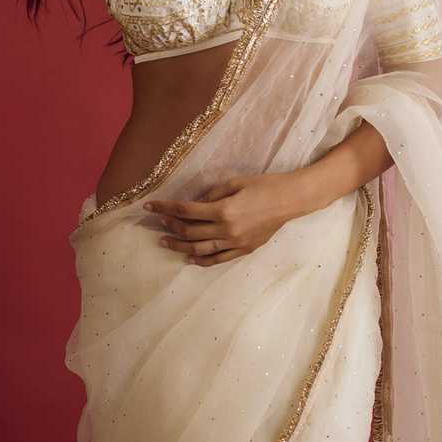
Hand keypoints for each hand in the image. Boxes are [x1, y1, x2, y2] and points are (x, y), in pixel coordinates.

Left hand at [143, 171, 310, 266]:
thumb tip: (195, 201)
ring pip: (200, 249)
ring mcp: (235, 242)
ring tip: (166, 242)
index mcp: (223, 210)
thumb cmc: (264, 185)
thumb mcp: (235, 182)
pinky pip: (218, 259)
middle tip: (158, 222)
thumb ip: (213, 193)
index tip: (150, 206)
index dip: (165, 208)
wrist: (290, 200)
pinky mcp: (243, 250)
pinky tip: (190, 257)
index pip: (185, 210)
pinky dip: (202, 260)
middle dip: (170, 227)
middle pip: (189, 231)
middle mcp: (226, 229)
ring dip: (180, 245)